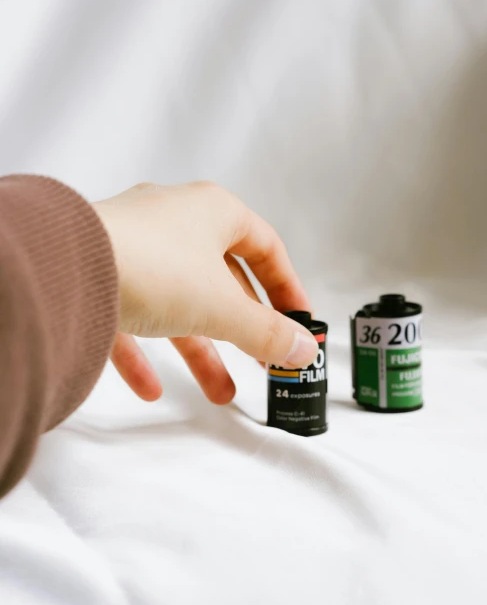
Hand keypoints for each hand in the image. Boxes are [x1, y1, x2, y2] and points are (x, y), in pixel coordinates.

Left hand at [93, 182, 317, 403]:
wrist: (66, 268)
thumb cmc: (149, 262)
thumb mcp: (224, 306)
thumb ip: (268, 332)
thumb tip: (302, 349)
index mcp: (212, 211)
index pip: (266, 248)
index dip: (287, 287)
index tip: (298, 319)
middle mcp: (174, 223)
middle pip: (222, 282)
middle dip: (243, 331)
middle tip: (262, 360)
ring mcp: (134, 248)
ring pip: (178, 304)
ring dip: (200, 351)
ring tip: (219, 392)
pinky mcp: (100, 277)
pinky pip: (131, 319)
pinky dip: (145, 355)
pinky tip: (152, 389)